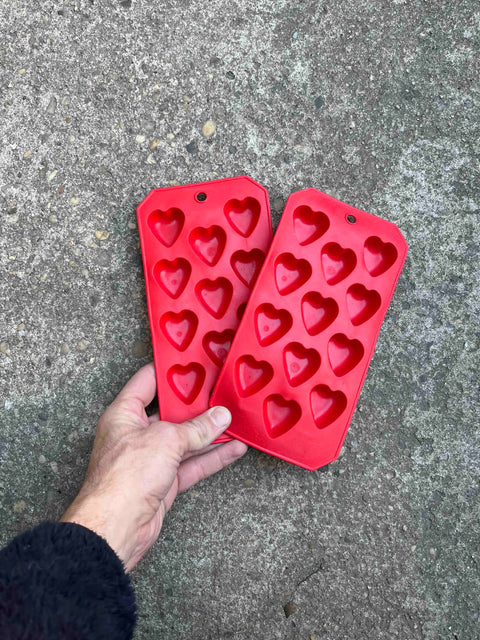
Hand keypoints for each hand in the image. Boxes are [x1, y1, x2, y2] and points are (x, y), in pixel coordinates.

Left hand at [60, 363, 246, 570]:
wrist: (115, 528)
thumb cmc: (124, 478)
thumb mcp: (166, 440)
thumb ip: (196, 428)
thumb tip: (219, 417)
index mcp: (124, 415)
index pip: (147, 382)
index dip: (169, 371)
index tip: (191, 361)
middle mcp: (136, 434)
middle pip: (171, 413)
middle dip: (197, 405)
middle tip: (221, 392)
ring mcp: (150, 459)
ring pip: (186, 440)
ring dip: (210, 433)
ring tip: (236, 420)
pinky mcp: (163, 482)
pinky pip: (192, 464)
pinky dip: (213, 457)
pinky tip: (234, 449)